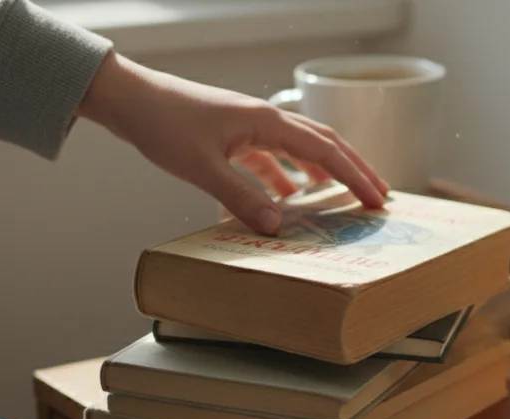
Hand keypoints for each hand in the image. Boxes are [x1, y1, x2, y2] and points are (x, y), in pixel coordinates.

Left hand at [77, 52, 389, 235]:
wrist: (131, 100)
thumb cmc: (163, 125)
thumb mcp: (203, 169)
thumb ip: (243, 199)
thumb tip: (277, 228)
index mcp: (267, 122)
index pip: (325, 151)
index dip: (355, 176)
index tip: (376, 199)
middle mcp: (266, 119)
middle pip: (324, 144)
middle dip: (354, 170)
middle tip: (378, 195)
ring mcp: (251, 125)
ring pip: (301, 149)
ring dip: (325, 172)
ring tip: (344, 195)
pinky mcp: (235, 134)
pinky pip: (273, 157)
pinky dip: (287, 176)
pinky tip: (288, 198)